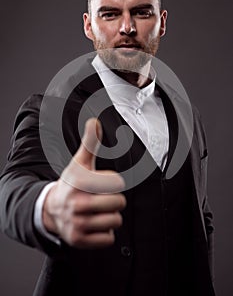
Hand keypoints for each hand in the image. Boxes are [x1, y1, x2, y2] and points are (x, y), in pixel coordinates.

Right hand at [42, 118, 125, 247]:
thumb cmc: (71, 183)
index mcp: (81, 182)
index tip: (99, 183)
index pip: (117, 182)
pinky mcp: (79, 240)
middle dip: (113, 200)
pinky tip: (93, 224)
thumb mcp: (79, 162)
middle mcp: (78, 204)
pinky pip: (109, 239)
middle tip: (100, 199)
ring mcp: (78, 224)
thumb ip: (90, 142)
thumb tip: (95, 121)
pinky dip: (104, 233)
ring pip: (116, 221)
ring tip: (96, 211)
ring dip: (109, 216)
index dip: (111, 182)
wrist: (51, 209)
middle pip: (119, 203)